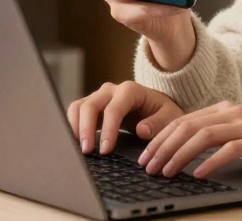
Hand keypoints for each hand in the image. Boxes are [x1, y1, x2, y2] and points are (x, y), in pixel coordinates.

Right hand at [67, 81, 183, 154]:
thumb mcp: (170, 117)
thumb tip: (142, 130)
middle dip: (86, 129)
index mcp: (131, 90)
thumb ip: (158, 123)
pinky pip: (75, 112)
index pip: (114, 108)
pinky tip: (75, 144)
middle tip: (87, 152)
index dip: (108, 129)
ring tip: (78, 150)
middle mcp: (111, 90)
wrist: (155, 107)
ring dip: (75, 128)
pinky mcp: (91, 106)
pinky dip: (72, 127)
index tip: (105, 150)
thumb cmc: (162, 113)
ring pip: (78, 107)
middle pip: (91, 105)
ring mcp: (99, 97)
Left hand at [138, 101, 241, 179]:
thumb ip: (218, 134)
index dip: (160, 138)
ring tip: (166, 172)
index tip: (145, 156)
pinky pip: (229, 149)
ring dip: (180, 155)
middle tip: (148, 167)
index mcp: (225, 108)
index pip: (183, 120)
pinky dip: (211, 162)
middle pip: (187, 126)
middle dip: (162, 147)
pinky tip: (199, 175)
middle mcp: (232, 112)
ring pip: (203, 136)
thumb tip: (186, 150)